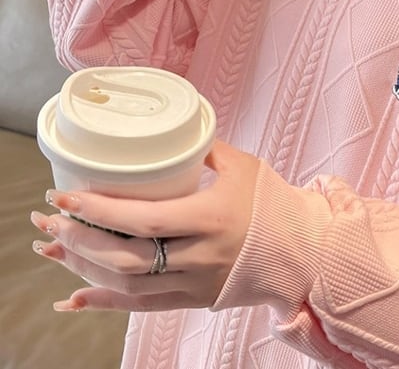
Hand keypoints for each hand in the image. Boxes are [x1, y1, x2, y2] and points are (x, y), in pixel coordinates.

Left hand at [30, 140, 258, 311]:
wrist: (303, 249)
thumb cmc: (273, 203)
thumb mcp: (244, 166)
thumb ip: (205, 150)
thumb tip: (171, 135)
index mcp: (211, 218)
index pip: (145, 219)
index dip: (101, 210)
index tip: (67, 196)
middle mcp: (200, 255)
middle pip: (127, 256)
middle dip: (81, 239)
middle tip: (51, 220)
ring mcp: (195, 283)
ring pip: (128, 284)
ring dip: (84, 268)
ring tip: (54, 249)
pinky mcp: (194, 300)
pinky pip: (142, 307)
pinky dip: (105, 303)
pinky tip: (74, 297)